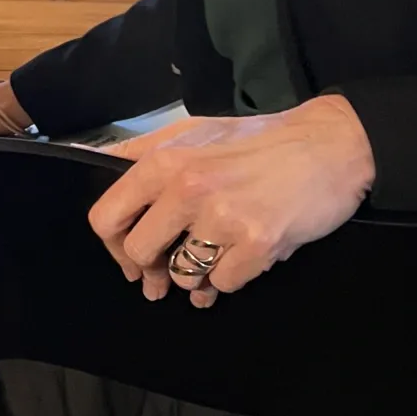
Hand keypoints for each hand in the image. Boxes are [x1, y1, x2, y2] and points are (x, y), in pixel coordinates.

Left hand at [87, 95, 375, 307]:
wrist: (328, 146)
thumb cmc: (256, 140)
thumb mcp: (192, 131)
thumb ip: (143, 152)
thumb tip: (88, 160)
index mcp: (164, 160)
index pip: (108, 217)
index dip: (114, 245)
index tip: (131, 258)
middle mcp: (187, 188)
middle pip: (139, 253)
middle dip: (152, 270)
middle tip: (167, 274)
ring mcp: (223, 217)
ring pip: (181, 275)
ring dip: (194, 276)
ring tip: (212, 260)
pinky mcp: (258, 243)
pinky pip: (223, 284)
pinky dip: (230, 278)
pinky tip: (242, 259)